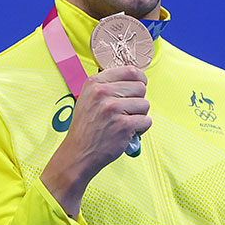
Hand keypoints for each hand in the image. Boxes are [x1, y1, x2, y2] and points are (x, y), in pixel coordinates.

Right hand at [40, 66, 150, 216]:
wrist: (78, 153)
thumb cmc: (86, 127)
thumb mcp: (88, 99)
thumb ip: (107, 86)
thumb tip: (135, 77)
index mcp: (94, 83)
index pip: (130, 71)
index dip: (140, 79)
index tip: (139, 87)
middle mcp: (102, 93)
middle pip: (141, 88)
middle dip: (138, 100)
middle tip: (125, 112)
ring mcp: (113, 109)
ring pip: (145, 104)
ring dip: (139, 115)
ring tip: (123, 123)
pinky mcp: (123, 125)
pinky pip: (146, 121)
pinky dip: (140, 129)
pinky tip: (126, 133)